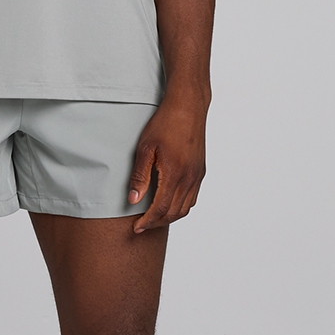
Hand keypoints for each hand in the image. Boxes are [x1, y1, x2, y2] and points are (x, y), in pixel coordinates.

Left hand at [127, 96, 207, 232]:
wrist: (187, 107)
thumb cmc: (164, 124)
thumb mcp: (145, 148)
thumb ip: (140, 176)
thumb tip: (134, 200)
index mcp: (174, 174)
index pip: (160, 209)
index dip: (147, 221)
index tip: (136, 227)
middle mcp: (189, 178)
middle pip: (173, 213)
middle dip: (156, 223)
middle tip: (141, 226)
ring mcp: (197, 176)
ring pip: (185, 208)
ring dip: (169, 217)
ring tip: (153, 218)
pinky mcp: (200, 171)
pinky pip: (192, 198)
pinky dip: (180, 207)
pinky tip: (169, 204)